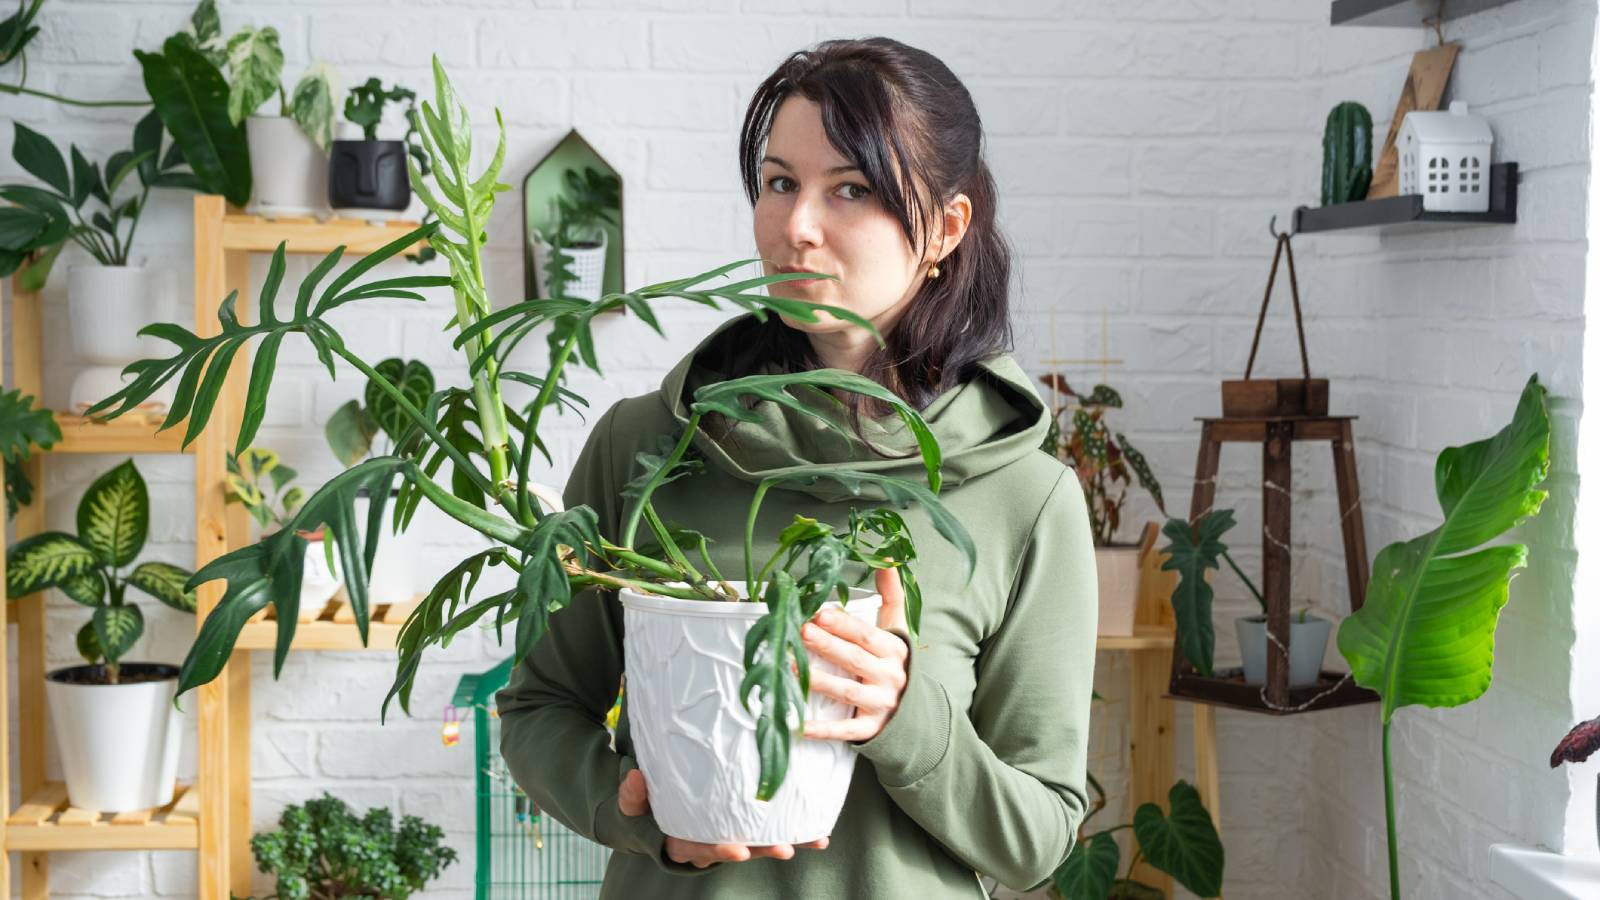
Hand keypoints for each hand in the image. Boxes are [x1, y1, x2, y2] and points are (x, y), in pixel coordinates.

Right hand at [618, 769, 828, 866]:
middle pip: (736, 849)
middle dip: (761, 849)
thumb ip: (631, 794)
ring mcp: (729, 834)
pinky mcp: (745, 825)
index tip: (737, 850)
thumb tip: (635, 778)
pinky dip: (794, 832)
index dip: (717, 850)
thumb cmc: (642, 806)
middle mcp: (707, 843)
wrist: (652, 810)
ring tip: (812, 841)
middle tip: (783, 847)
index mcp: (679, 840)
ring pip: (758, 842)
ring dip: (786, 842)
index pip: (697, 848)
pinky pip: (769, 830)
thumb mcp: (630, 801)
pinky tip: (819, 833)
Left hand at [800, 566, 911, 743]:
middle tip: (800, 632)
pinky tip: (798, 724)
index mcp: (894, 651)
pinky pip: (845, 730)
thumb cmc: (897, 664)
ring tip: (789, 666)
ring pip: (846, 692)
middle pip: (854, 660)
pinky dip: (822, 729)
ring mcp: (880, 705)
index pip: (866, 635)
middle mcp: (889, 677)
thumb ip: (891, 596)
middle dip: (827, 645)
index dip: (843, 625)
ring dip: (817, 680)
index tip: (819, 613)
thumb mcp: (898, 631)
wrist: (918, 712)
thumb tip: (886, 559)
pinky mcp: (871, 729)